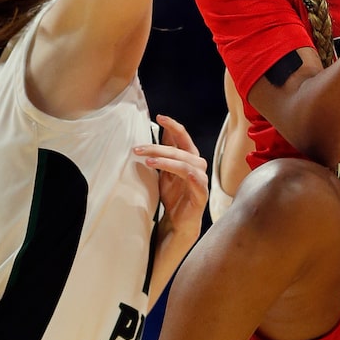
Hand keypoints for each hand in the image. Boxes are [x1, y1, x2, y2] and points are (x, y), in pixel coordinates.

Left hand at [134, 115, 207, 247]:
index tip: (159, 117)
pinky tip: (181, 173)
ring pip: (187, 164)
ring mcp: (201, 181)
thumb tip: (157, 131)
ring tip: (149, 162)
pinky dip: (191, 176)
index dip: (173, 126)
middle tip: (138, 149)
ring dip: (167, 161)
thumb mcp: (164, 171)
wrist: (177, 223)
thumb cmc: (172, 196)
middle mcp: (197, 167)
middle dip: (159, 147)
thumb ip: (163, 153)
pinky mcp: (201, 196)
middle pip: (181, 150)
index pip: (183, 137)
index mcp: (189, 158)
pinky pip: (198, 183)